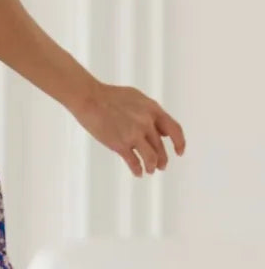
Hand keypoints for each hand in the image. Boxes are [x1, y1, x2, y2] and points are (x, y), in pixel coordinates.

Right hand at [71, 81, 185, 177]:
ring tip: (150, 170)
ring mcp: (134, 134)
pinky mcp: (120, 144)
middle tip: (161, 166)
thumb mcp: (137, 98)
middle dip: (162, 160)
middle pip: (161, 148)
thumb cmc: (109, 96)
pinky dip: (137, 170)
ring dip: (152, 167)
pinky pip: (134, 162)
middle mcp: (146, 123)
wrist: (89, 98)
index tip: (179, 152)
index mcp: (152, 110)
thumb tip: (163, 130)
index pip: (174, 130)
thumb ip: (151, 112)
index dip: (179, 143)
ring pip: (151, 158)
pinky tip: (137, 172)